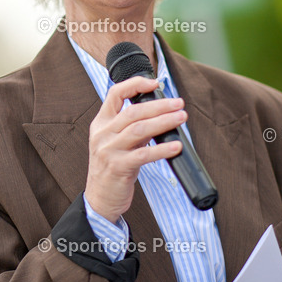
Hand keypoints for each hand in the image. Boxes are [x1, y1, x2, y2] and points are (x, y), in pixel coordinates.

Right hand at [84, 76, 185, 222]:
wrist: (100, 199)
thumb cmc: (113, 168)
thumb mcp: (116, 142)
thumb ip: (131, 127)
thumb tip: (160, 113)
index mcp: (101, 123)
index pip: (115, 94)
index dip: (135, 84)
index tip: (155, 82)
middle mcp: (103, 134)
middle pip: (133, 111)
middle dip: (160, 105)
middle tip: (179, 103)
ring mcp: (109, 150)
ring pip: (140, 129)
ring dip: (164, 122)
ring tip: (181, 118)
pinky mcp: (118, 167)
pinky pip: (144, 154)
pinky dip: (162, 149)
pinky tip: (176, 145)